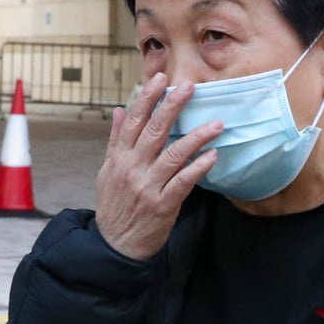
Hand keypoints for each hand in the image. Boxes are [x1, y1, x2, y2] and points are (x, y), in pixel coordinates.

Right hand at [95, 73, 222, 259]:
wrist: (115, 244)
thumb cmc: (115, 205)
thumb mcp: (108, 171)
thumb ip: (116, 141)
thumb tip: (118, 111)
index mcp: (120, 157)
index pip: (134, 121)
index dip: (147, 98)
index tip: (161, 78)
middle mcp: (133, 168)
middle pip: (154, 131)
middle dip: (172, 107)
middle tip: (190, 87)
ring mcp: (148, 186)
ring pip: (173, 154)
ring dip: (196, 137)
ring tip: (216, 123)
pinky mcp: (163, 204)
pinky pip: (183, 182)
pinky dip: (198, 168)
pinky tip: (213, 155)